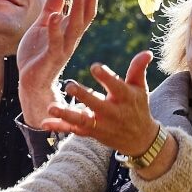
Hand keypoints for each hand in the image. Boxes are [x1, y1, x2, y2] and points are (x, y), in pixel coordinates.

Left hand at [16, 0, 99, 126]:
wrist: (30, 83)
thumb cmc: (37, 56)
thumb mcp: (42, 28)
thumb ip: (50, 11)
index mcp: (69, 31)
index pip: (84, 9)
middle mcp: (70, 39)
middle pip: (84, 14)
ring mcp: (62, 48)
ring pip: (74, 27)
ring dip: (78, 9)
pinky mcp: (49, 58)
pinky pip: (54, 42)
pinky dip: (55, 28)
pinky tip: (56, 15)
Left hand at [43, 51, 158, 157]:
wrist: (140, 139)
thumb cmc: (137, 107)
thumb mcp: (140, 88)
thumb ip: (138, 69)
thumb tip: (147, 51)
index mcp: (125, 98)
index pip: (116, 87)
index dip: (106, 77)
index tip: (95, 66)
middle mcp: (113, 113)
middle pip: (96, 105)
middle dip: (83, 96)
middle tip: (69, 85)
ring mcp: (101, 125)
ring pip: (82, 121)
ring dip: (66, 114)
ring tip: (51, 107)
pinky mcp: (91, 133)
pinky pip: (73, 130)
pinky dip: (59, 127)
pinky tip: (44, 122)